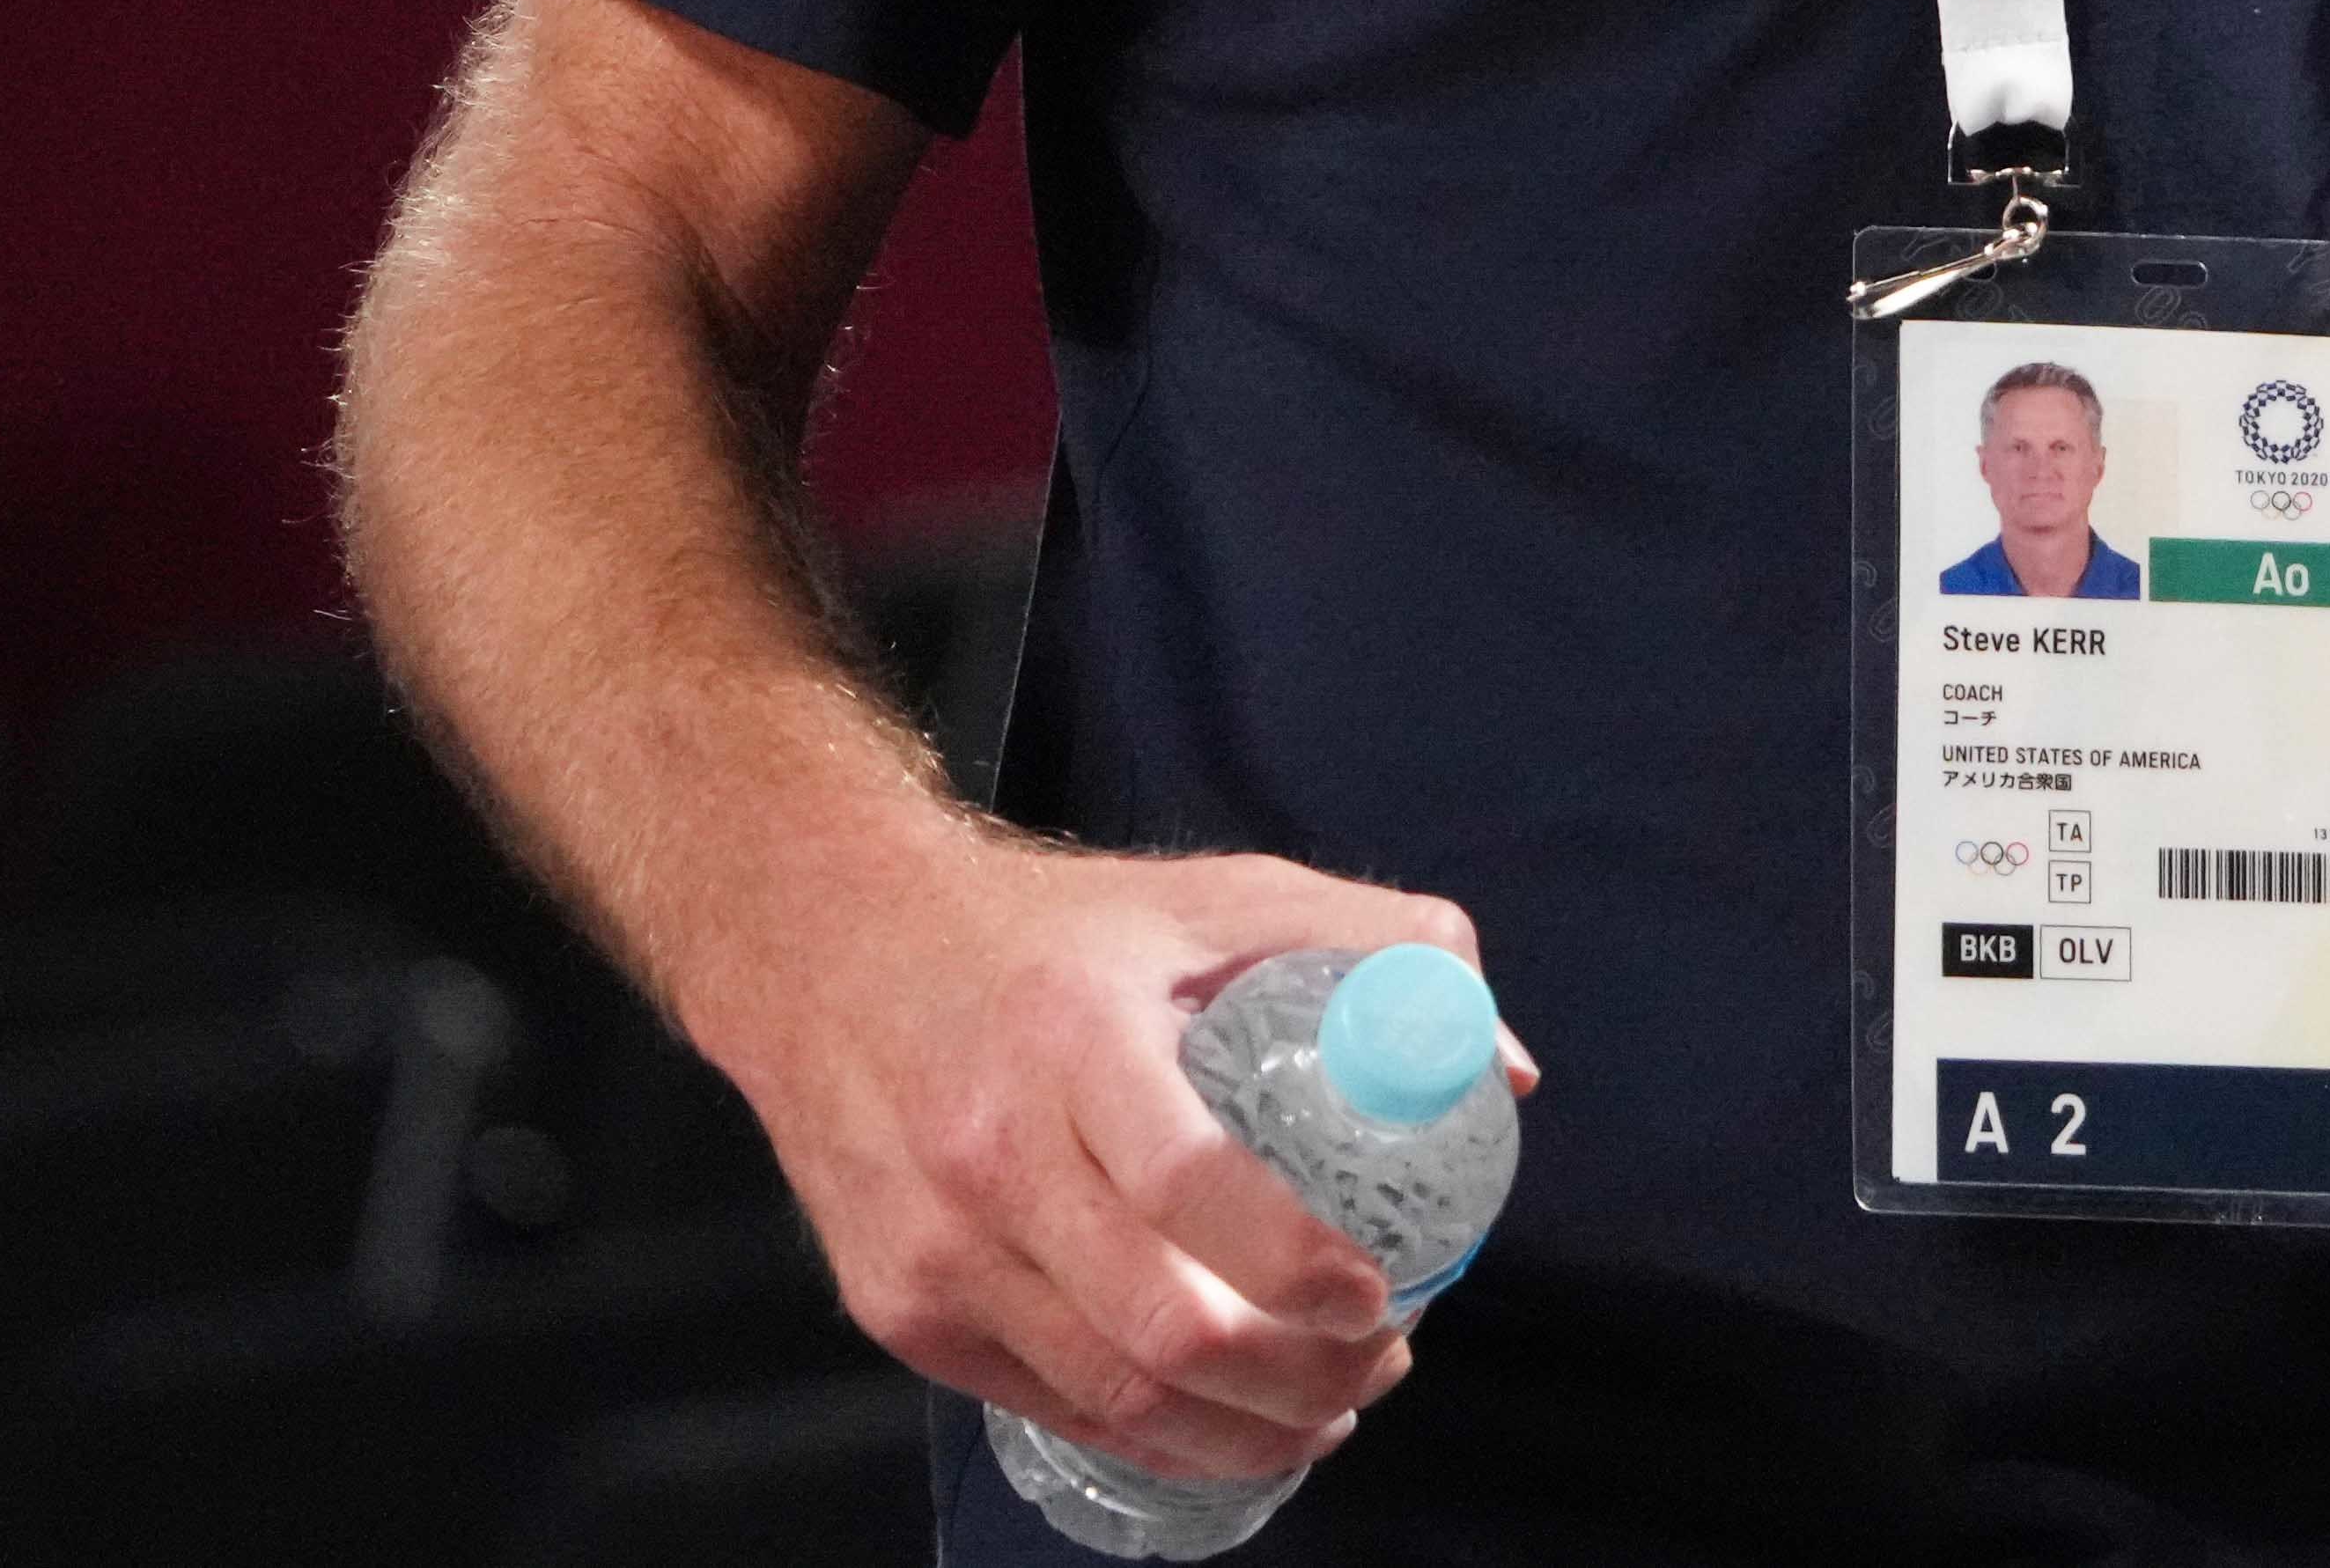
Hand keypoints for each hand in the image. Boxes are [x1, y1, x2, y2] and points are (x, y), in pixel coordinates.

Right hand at [717, 821, 1509, 1484]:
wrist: (826, 949)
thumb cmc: (1045, 930)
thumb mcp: (1214, 895)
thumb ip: (1372, 949)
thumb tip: (1503, 1065)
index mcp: (1074, 1041)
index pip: (1191, 1186)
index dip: (1296, 1267)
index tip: (1382, 1295)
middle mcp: (991, 1155)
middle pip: (1157, 1327)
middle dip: (1292, 1377)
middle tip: (1376, 1362)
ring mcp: (936, 1249)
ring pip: (1108, 1393)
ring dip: (1237, 1430)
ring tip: (1324, 1406)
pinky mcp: (899, 1309)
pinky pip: (1047, 1404)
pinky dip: (1151, 1434)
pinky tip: (1220, 1418)